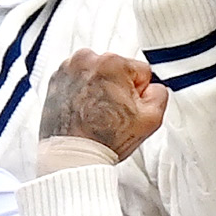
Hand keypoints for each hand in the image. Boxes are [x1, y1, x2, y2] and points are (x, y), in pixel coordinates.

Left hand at [39, 50, 168, 160]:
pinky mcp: (55, 79)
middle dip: (117, 89)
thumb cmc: (105, 139)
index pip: (140, 72)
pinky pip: (78, 80)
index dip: (138, 94)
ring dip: (99, 89)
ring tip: (95, 113)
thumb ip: (160, 93)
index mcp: (112, 62)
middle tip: (111, 114)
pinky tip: (83, 111)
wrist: (73, 155)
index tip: (127, 109)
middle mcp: (87, 59)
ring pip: (97, 74)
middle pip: (117, 71)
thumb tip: (152, 87)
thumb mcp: (151, 118)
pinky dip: (81, 92)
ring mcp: (68, 68)